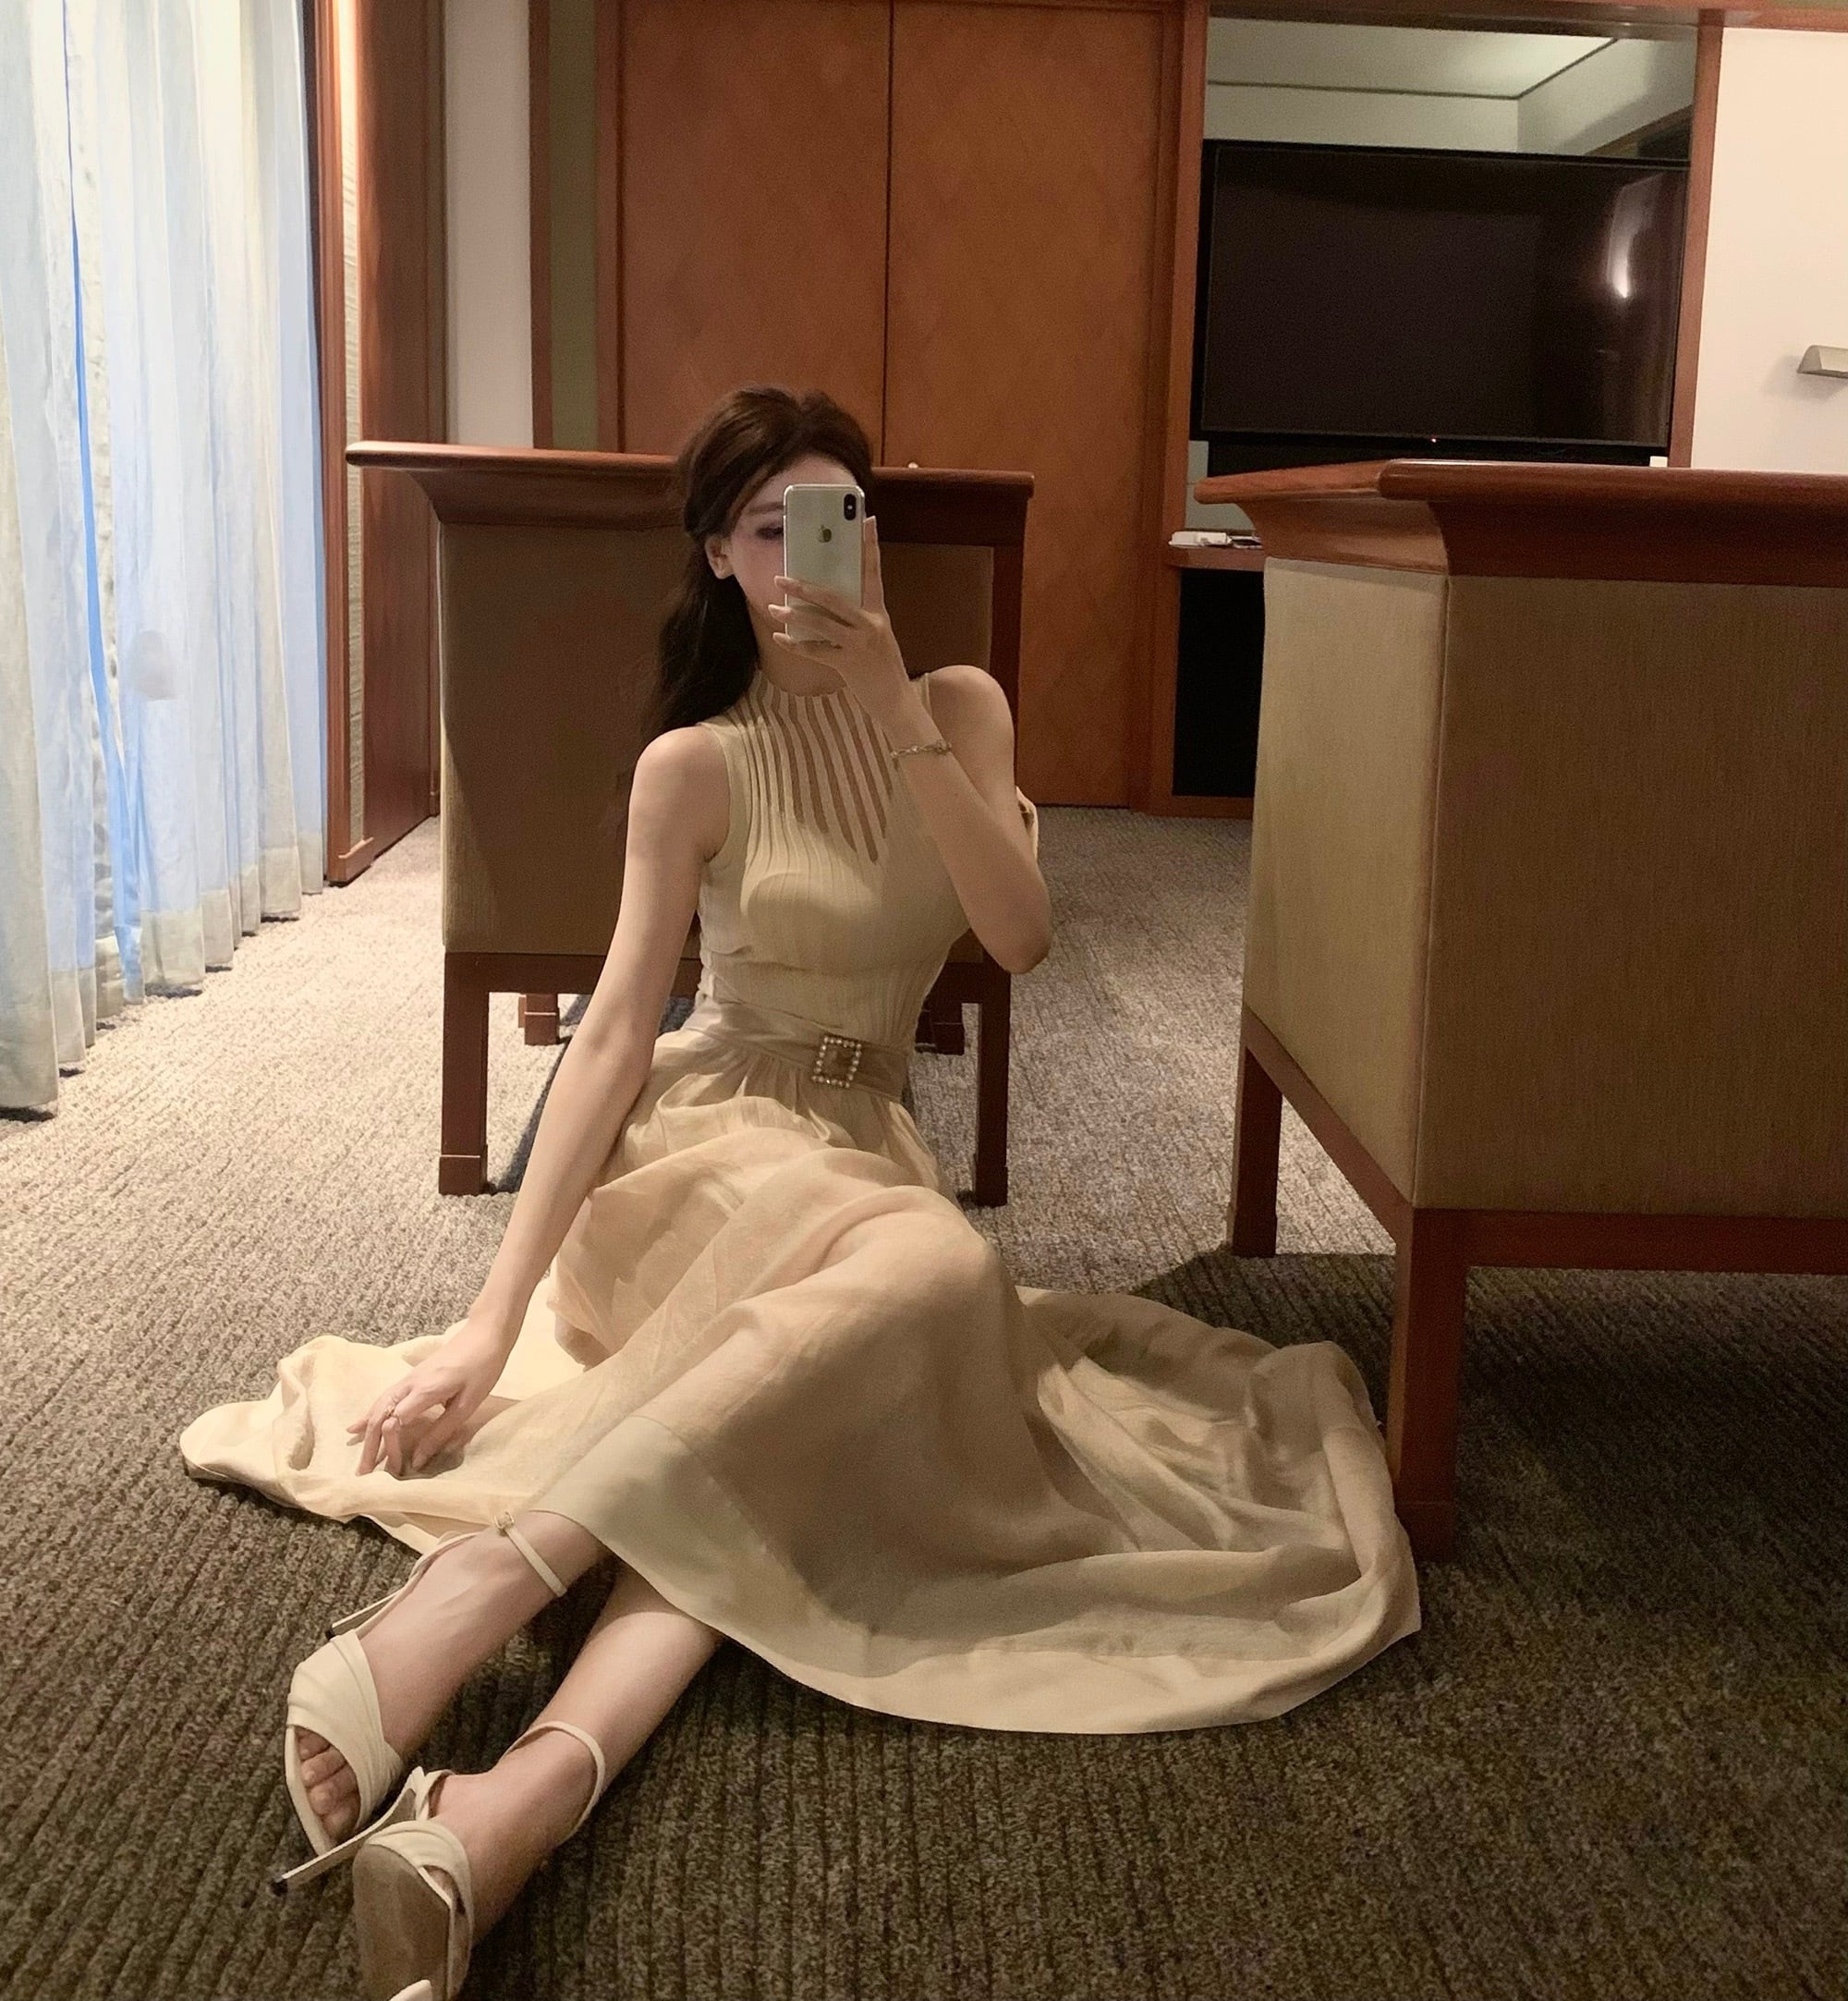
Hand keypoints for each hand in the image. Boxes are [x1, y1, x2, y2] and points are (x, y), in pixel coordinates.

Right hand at [347, 1310, 513, 1476]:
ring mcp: (408, 1379)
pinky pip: (384, 1398)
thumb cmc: (483, 1367)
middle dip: (370, 1446)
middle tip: (363, 1473)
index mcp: (424, 1391)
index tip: (398, 1468)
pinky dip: (369, 1415)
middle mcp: (409, 1384)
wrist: (484, 1333)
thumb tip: (418, 1460)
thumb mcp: (468, 1404)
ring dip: (368, 1434)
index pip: (395, 1423)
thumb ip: (441, 1431)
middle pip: (380, 1416)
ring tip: (361, 1459)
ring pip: (378, 1407)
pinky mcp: (411, 1377)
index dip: (392, 1448)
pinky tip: (356, 1427)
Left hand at [770, 515, 912, 725]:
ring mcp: (860, 644)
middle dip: (804, 587)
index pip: (874, 572)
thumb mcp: (877, 636)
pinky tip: (780, 638)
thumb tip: (827, 601)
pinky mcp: (849, 665)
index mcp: (879, 612)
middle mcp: (871, 624)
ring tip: (773, 608)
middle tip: (781, 578)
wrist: (896, 701)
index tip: (867, 520)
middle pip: (834, 597)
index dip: (870, 546)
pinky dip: (796, 645)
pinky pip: (816, 652)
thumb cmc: (882, 667)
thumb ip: (858, 617)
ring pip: (820, 624)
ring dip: (793, 615)